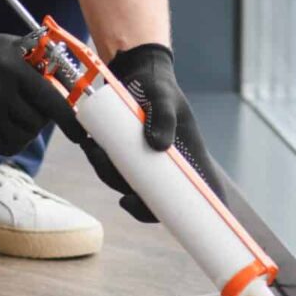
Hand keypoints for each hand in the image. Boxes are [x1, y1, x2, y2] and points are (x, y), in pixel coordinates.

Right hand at [0, 23, 79, 154]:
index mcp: (11, 70)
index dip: (68, 120)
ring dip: (29, 129)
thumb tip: (72, 89)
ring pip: (24, 137)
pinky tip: (12, 124)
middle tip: (35, 104)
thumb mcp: (19, 47)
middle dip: (43, 116)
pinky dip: (16, 140)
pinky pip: (7, 146)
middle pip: (37, 122)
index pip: (49, 101)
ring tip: (21, 112)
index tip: (80, 134)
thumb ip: (45, 66)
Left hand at [79, 44, 225, 222]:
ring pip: (131, 186)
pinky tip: (93, 148)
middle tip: (126, 200)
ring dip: (112, 178)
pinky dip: (102, 164)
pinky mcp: (126, 154)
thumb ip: (163, 116)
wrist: (134, 70)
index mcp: (190, 156)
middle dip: (140, 206)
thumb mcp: (163, 95)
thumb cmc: (157, 84)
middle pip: (160, 200)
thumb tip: (157, 146)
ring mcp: (146, 161)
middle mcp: (168, 163)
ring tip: (98, 153)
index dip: (199, 214)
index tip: (187, 225)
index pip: (202, 192)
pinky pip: (114, 171)